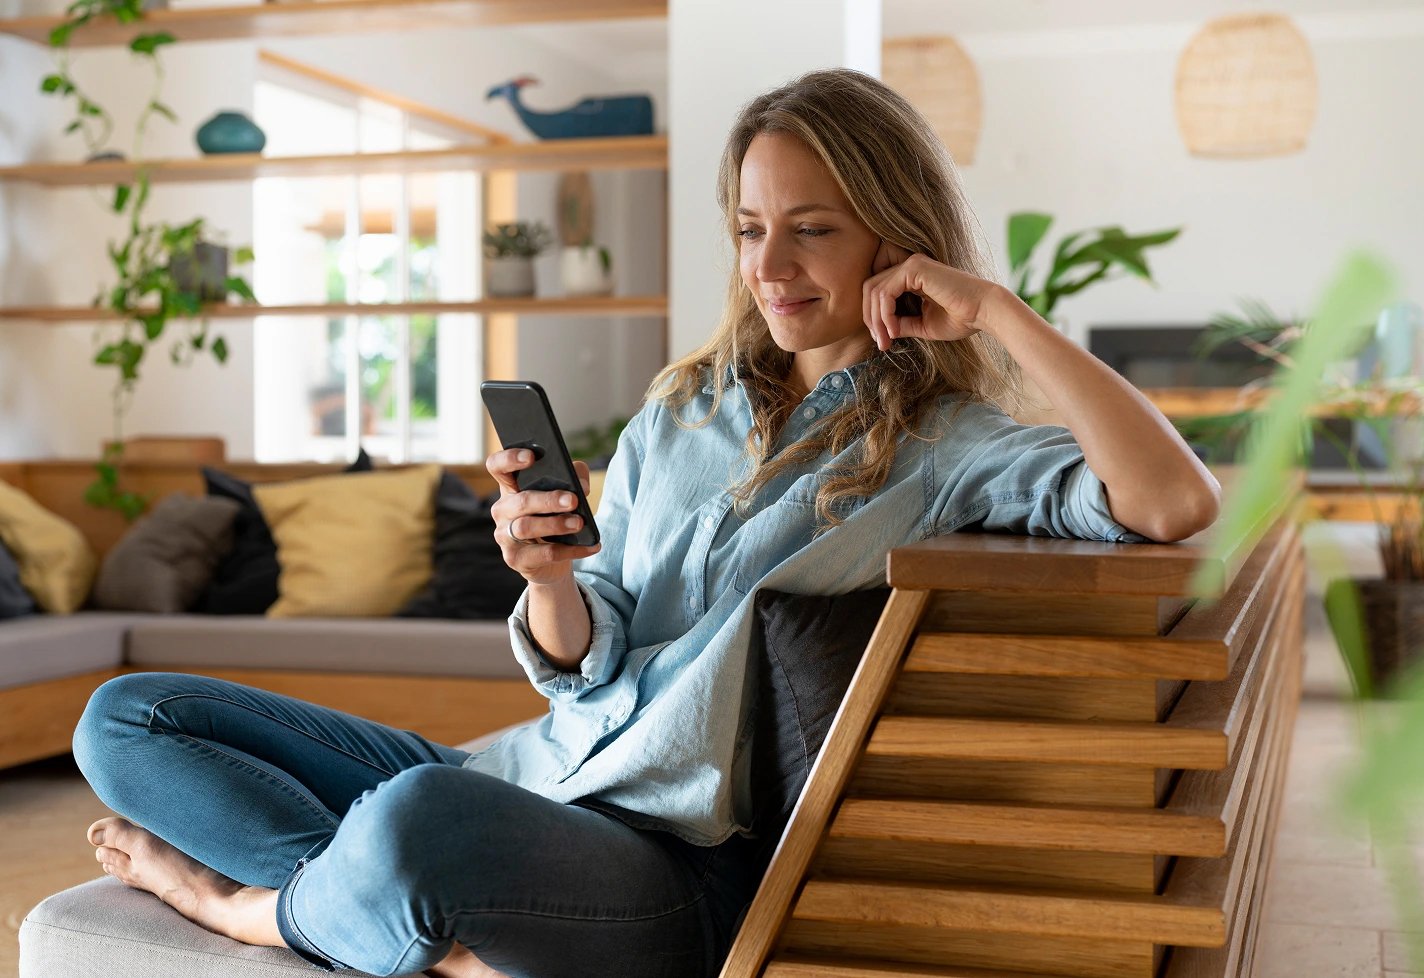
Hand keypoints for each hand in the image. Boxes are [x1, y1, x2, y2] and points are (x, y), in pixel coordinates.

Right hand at [486, 449, 600, 585]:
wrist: (550, 562)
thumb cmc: (555, 517)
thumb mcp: (564, 493)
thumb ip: (574, 478)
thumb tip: (582, 484)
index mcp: (511, 488)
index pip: (497, 467)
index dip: (509, 458)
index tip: (531, 456)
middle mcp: (503, 510)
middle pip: (520, 501)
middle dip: (548, 500)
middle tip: (572, 500)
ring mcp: (505, 536)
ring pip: (526, 527)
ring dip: (555, 524)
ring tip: (579, 523)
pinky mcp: (515, 559)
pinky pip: (543, 554)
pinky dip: (570, 550)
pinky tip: (591, 546)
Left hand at [864, 240, 1001, 350]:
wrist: (984, 312)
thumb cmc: (961, 319)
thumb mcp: (923, 325)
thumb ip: (902, 324)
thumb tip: (881, 330)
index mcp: (912, 277)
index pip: (878, 292)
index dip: (874, 318)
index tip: (883, 342)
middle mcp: (910, 266)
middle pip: (870, 289)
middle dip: (871, 319)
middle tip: (881, 343)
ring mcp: (911, 264)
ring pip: (874, 290)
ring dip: (876, 320)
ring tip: (887, 340)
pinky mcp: (915, 268)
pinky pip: (886, 292)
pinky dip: (885, 314)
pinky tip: (894, 330)